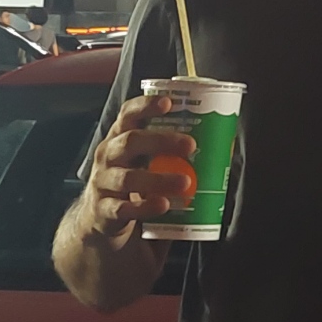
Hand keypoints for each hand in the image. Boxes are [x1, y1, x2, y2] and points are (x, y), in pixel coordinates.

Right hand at [80, 94, 197, 238]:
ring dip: (158, 179)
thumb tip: (221, 141)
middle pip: (130, 141)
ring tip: (185, 182)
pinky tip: (163, 205)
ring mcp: (103, 183)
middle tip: (190, 145)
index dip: (145, 105)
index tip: (168, 103)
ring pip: (127, 178)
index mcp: (120, 137)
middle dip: (161, 140)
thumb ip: (170, 149)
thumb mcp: (144, 159)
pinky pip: (123, 208)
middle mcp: (109, 156)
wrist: (99, 219)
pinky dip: (144, 207)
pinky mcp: (103, 211)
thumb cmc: (132, 180)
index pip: (128, 114)